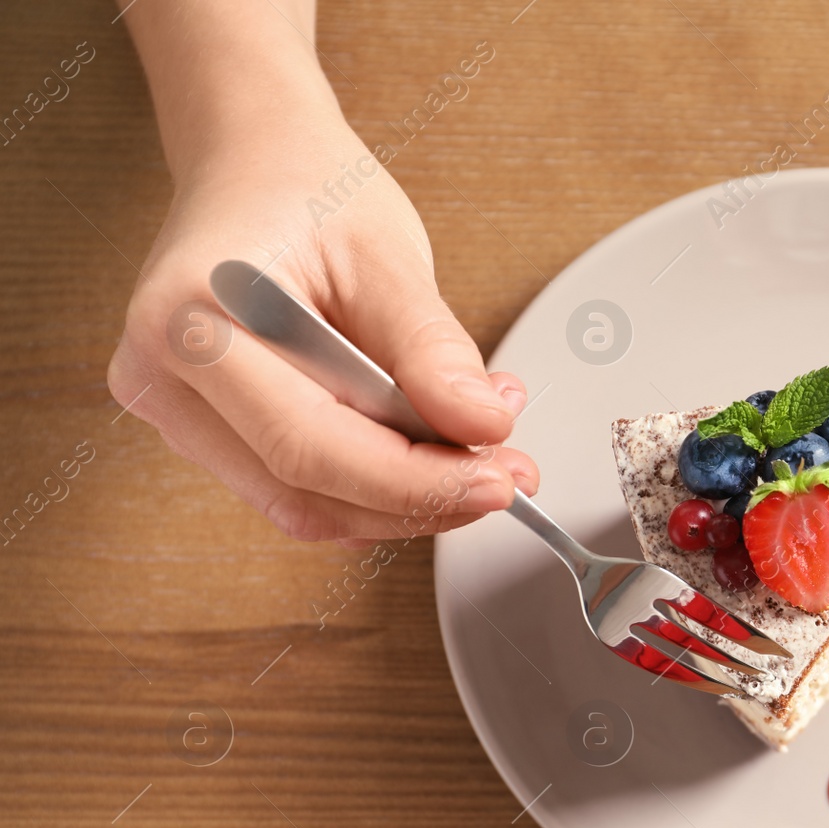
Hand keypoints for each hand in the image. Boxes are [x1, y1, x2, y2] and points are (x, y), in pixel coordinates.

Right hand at [110, 5, 535, 545]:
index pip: (308, 444)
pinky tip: (433, 455)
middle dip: (419, 499)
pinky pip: (299, 488)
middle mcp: (165, 379)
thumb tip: (483, 425)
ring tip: (483, 455)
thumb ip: (432, 347)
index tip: (499, 480)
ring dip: (403, 501)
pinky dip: (376, 488)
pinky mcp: (210, 433)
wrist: (257, 165)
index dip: (413, 482)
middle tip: (507, 478)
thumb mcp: (386, 254)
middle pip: (304, 490)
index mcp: (191, 321)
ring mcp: (178, 413)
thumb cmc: (307, 192)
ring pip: (304, 505)